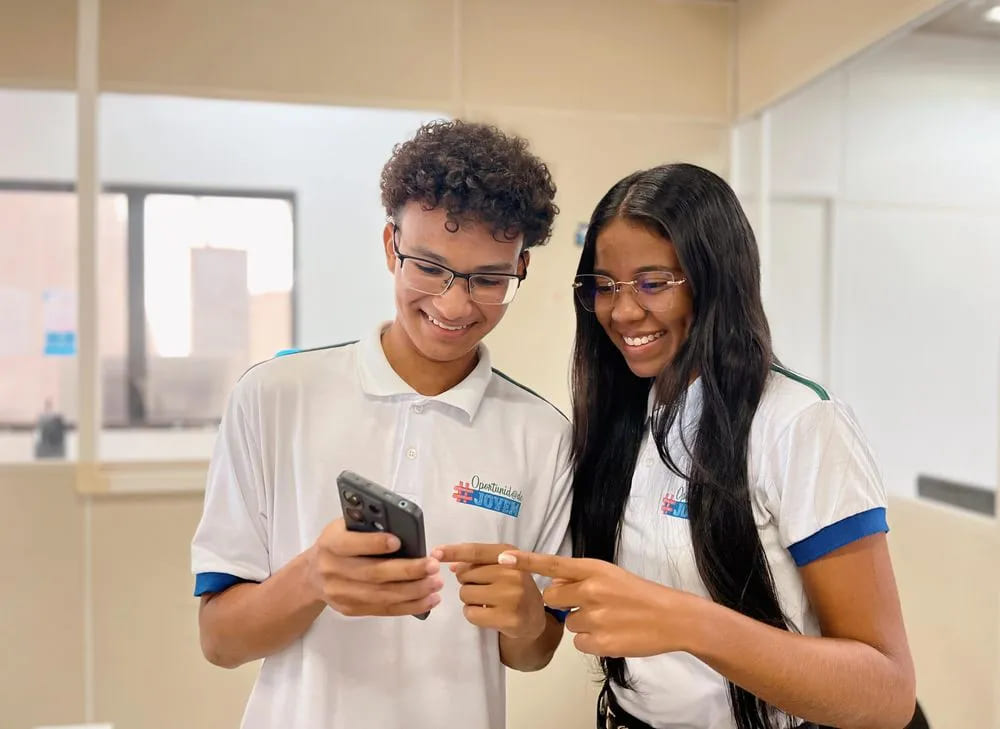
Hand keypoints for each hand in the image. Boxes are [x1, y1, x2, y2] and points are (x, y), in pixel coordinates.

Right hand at [308, 519, 442, 617]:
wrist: (313, 575)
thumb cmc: (338, 544)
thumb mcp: (344, 527)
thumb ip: (366, 525)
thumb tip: (402, 527)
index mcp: (331, 543)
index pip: (350, 544)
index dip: (374, 543)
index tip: (398, 541)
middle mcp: (333, 570)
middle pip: (373, 573)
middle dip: (407, 570)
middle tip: (432, 566)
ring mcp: (341, 594)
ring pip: (382, 595)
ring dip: (414, 591)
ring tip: (435, 583)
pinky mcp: (351, 609)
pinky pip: (384, 609)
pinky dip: (409, 606)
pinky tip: (428, 599)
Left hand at [433, 543, 546, 639]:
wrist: (533, 617)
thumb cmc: (512, 587)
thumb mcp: (501, 567)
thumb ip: (477, 563)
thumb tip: (451, 564)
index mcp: (509, 554)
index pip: (476, 551)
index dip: (454, 551)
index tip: (435, 552)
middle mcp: (512, 572)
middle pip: (465, 574)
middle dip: (468, 582)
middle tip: (485, 588)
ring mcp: (512, 596)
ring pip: (465, 594)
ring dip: (469, 599)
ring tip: (487, 601)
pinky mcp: (508, 618)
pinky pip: (471, 613)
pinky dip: (472, 614)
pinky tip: (487, 614)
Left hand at [497, 550, 701, 656]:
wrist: (671, 617)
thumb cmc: (640, 594)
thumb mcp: (610, 574)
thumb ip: (582, 576)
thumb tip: (554, 581)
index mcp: (594, 569)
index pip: (552, 563)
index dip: (525, 561)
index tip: (502, 558)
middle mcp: (591, 590)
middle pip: (551, 597)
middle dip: (562, 602)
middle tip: (587, 604)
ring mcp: (595, 617)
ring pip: (566, 622)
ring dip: (581, 623)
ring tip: (607, 620)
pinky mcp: (599, 643)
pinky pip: (578, 643)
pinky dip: (590, 641)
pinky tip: (610, 634)